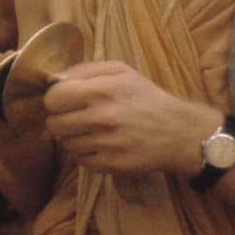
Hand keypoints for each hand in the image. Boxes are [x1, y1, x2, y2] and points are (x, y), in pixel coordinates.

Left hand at [41, 60, 218, 178]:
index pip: (53, 98)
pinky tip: (102, 145)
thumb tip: (53, 80)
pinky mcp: (112, 164)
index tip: (65, 101)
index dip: (55, 99)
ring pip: (66, 143)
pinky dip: (87, 153)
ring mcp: (107, 143)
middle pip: (54, 123)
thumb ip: (83, 71)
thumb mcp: (120, 72)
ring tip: (93, 130)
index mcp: (103, 90)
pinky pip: (80, 160)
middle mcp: (103, 117)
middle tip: (77, 117)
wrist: (180, 133)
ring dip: (74, 137)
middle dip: (61, 119)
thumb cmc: (146, 98)